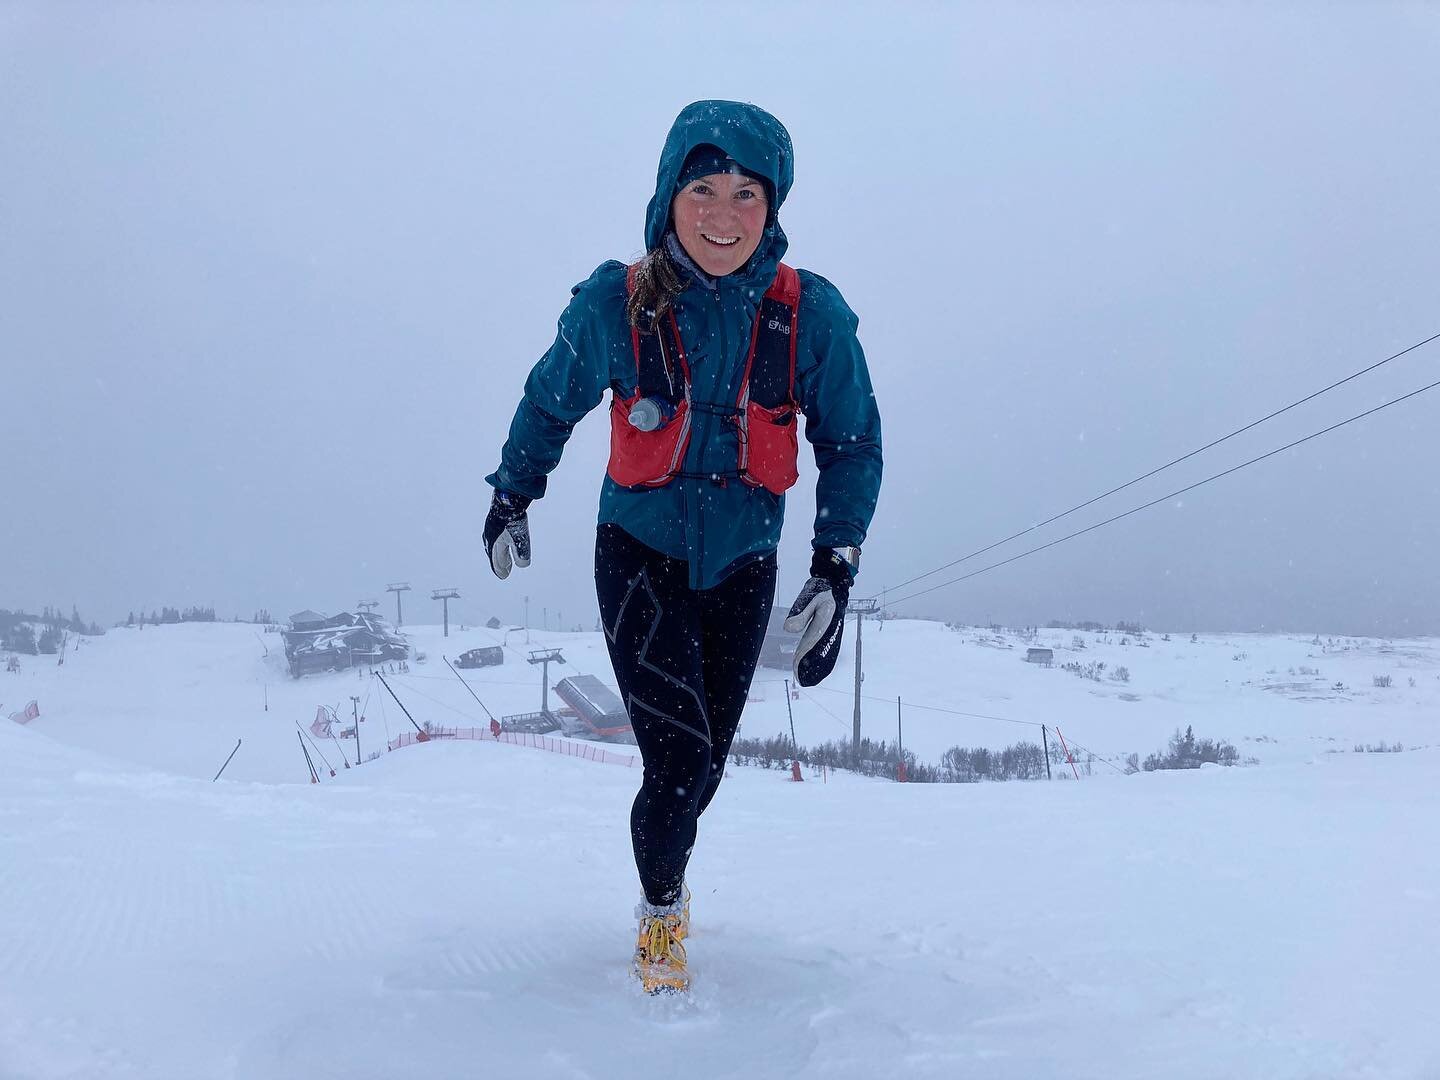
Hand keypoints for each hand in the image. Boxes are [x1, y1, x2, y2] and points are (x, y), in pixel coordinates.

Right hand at [484, 490, 531, 579]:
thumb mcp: (520, 539)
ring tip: (505, 556)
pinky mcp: (494, 520)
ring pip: (494, 545)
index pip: (496, 562)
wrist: (506, 499)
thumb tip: (523, 565)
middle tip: (506, 570)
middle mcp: (490, 537)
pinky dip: (500, 542)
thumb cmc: (512, 520)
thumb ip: (521, 553)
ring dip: (500, 553)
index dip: (501, 569)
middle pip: (495, 554)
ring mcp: (491, 528)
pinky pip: (495, 536)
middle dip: (501, 562)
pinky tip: (504, 538)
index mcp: (493, 544)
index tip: (504, 576)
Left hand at [783, 548, 852, 685]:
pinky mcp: (830, 631)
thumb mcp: (809, 598)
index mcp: (823, 624)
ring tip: (808, 679)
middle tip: (801, 680)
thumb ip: (800, 614)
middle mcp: (828, 631)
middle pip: (820, 653)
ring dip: (818, 667)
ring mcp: (830, 632)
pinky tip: (819, 668)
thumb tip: (788, 629)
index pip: (811, 645)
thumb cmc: (821, 590)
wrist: (836, 583)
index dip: (803, 658)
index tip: (796, 669)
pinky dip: (824, 661)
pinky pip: (828, 649)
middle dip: (811, 668)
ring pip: (825, 653)